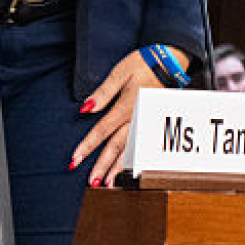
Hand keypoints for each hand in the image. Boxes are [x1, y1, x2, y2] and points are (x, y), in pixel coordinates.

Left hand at [71, 46, 189, 187]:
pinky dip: (134, 160)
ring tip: (108, 184)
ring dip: (119, 168)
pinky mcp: (154, 123)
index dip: (87, 146)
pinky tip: (127, 171)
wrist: (170, 60)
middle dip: (103, 165)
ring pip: (132, 149)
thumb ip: (103, 92)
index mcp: (126, 105)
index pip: (102, 130)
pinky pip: (142, 145)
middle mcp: (137, 117)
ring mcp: (147, 122)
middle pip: (117, 146)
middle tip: (92, 183)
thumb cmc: (143, 64)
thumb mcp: (119, 73)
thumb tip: (86, 108)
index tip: (75, 160)